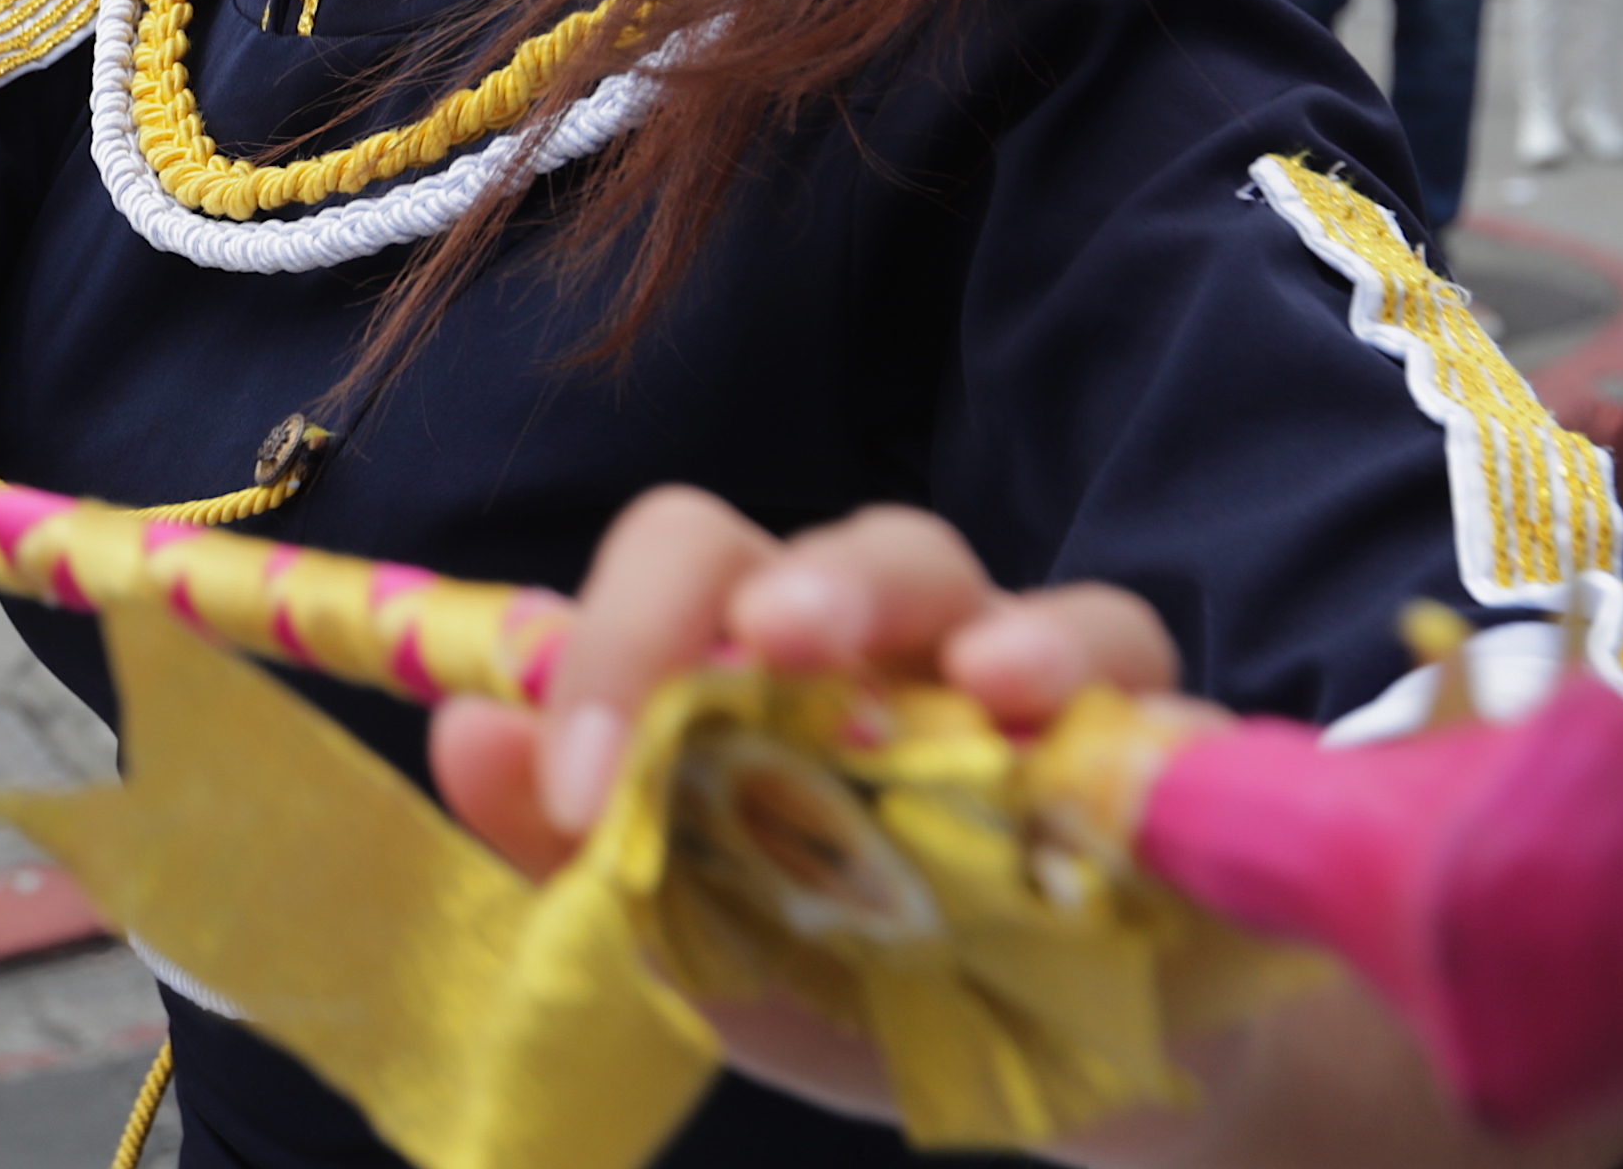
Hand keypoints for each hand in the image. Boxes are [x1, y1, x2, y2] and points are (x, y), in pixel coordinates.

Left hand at [429, 490, 1206, 1124]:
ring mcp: (1035, 681)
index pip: (686, 571)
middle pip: (856, 548)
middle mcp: (899, 645)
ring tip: (980, 687)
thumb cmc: (869, 977)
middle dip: (808, 583)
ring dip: (996, 627)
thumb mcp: (713, 937)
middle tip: (773, 638)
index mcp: (771, 669)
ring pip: (1017, 600)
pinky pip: (1154, 696)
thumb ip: (585, 845)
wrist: (1075, 1075)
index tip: (586, 783)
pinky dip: (1127, 718)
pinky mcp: (1158, 742)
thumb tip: (464, 733)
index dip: (621, 644)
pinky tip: (1103, 766)